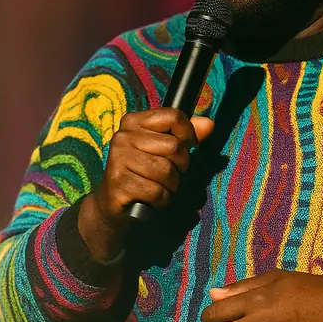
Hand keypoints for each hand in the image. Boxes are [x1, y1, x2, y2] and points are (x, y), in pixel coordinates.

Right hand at [78, 108, 213, 262]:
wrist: (114, 204)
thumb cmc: (144, 172)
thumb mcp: (165, 149)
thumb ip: (187, 135)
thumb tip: (209, 124)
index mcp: (134, 121)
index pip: (173, 116)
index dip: (188, 134)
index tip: (184, 146)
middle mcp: (123, 136)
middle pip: (174, 146)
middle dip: (180, 166)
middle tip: (168, 173)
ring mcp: (118, 159)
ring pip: (167, 171)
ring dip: (171, 185)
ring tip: (159, 186)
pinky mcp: (118, 183)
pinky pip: (157, 191)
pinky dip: (162, 199)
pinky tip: (151, 198)